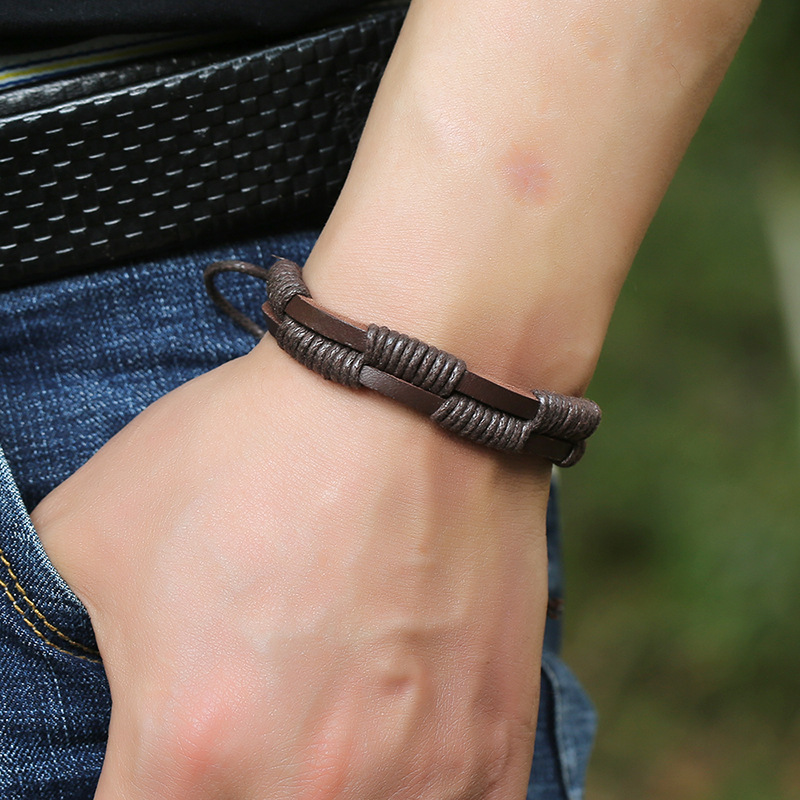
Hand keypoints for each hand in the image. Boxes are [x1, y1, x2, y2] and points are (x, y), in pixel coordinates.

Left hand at [32, 338, 550, 799]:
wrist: (409, 397)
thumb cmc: (258, 447)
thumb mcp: (95, 524)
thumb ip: (60, 628)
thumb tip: (88, 671)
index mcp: (186, 752)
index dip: (144, 775)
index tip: (171, 735)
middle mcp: (304, 790)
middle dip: (232, 775)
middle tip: (251, 709)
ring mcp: (415, 781)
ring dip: (328, 783)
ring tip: (330, 713)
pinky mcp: (489, 750)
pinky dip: (414, 787)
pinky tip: (400, 737)